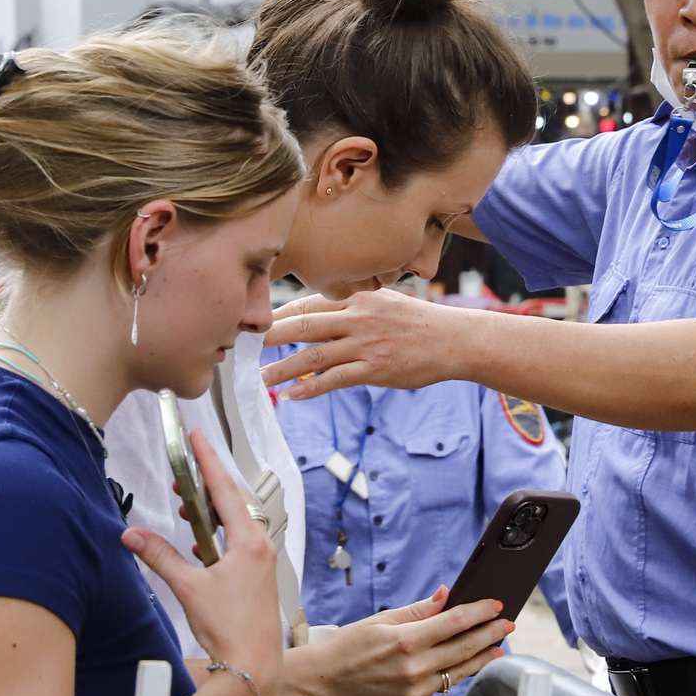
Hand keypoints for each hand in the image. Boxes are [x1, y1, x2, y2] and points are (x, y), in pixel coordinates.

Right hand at [123, 428, 282, 695]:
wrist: (255, 666)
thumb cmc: (229, 628)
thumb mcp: (188, 588)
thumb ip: (159, 556)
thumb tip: (131, 535)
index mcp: (249, 541)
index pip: (224, 488)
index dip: (208, 460)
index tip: (197, 436)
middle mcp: (260, 546)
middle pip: (233, 500)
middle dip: (207, 482)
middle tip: (184, 468)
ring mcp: (261, 561)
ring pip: (236, 521)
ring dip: (211, 509)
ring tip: (187, 505)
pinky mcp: (257, 576)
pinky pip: (238, 540)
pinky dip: (218, 531)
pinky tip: (201, 542)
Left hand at [261, 289, 467, 399]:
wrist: (454, 340)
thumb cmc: (418, 323)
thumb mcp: (383, 302)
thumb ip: (351, 308)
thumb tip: (320, 318)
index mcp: (356, 299)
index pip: (308, 304)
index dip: (278, 315)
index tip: (256, 324)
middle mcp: (357, 318)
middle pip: (303, 324)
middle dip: (269, 335)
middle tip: (242, 345)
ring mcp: (365, 344)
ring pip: (314, 355)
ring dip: (283, 368)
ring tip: (261, 379)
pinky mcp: (375, 369)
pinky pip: (336, 379)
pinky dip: (311, 388)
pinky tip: (293, 396)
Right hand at [271, 590, 510, 695]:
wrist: (323, 683)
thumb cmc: (347, 647)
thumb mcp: (380, 621)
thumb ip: (418, 610)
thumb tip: (446, 596)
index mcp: (405, 641)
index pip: (454, 623)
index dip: (479, 613)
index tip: (496, 606)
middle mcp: (414, 668)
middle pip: (464, 648)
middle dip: (489, 634)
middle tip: (507, 625)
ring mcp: (415, 691)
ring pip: (458, 672)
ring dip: (481, 657)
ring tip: (496, 646)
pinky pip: (441, 687)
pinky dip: (455, 673)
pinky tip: (465, 664)